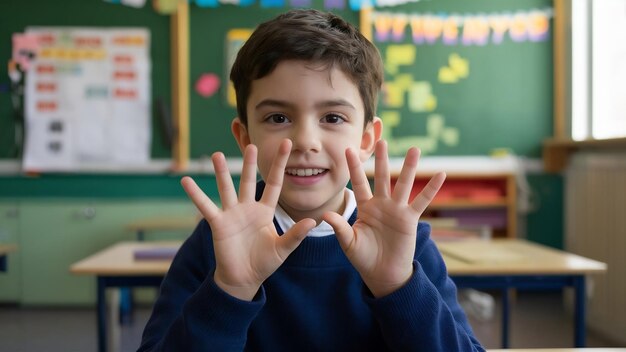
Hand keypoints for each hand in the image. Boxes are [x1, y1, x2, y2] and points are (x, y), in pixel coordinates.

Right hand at [181, 139, 315, 300]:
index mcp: (265, 211)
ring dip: (221, 173)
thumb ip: (295, 235)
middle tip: (250, 145)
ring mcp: (232, 214)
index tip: (286, 145)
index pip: (274, 183)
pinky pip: (206, 206)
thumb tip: (312, 222)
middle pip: (248, 180)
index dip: (280, 165)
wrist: (244, 279)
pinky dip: (196, 194)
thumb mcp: (283, 249)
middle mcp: (248, 208)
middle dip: (249, 164)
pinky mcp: (218, 223)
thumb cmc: (264, 263)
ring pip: (226, 188)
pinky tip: (186, 181)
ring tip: (216, 155)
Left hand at [324, 140, 444, 297]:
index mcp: (365, 208)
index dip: (354, 168)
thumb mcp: (349, 242)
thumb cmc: (364, 258)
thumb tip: (325, 214)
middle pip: (382, 178)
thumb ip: (339, 227)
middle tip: (381, 140)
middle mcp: (382, 205)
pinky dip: (431, 189)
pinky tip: (441, 174)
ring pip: (403, 184)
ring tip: (414, 149)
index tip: (348, 150)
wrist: (382, 274)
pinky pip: (422, 202)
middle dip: (381, 160)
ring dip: (409, 167)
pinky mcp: (410, 219)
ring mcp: (397, 210)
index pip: (358, 183)